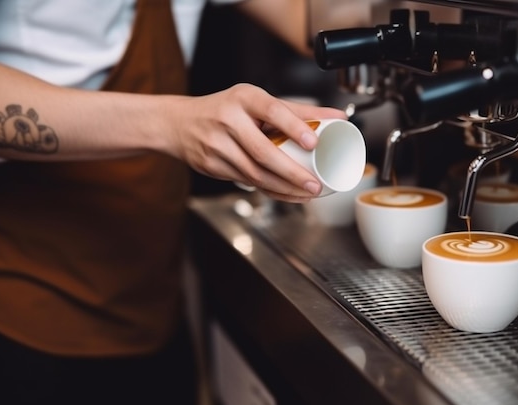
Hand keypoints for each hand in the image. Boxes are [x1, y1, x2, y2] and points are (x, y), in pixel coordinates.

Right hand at [171, 83, 346, 201]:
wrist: (178, 123)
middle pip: (263, 151)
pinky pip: (246, 182)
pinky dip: (269, 191)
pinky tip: (287, 195)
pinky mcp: (211, 165)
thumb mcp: (257, 101)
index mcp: (244, 98)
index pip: (272, 110)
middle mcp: (228, 119)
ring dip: (283, 187)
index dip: (294, 127)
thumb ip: (297, 111)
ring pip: (254, 173)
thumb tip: (339, 118)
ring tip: (306, 193)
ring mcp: (217, 144)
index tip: (314, 142)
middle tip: (315, 185)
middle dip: (292, 173)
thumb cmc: (226, 109)